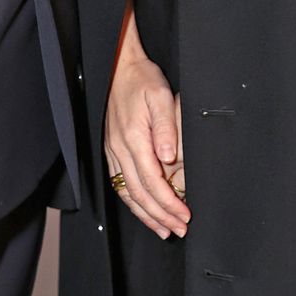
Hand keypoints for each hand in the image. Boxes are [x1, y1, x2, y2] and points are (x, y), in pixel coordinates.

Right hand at [105, 46, 190, 240]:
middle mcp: (119, 148)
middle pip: (139, 193)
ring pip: (126, 192)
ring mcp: (112, 150)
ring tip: (163, 229)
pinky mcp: (111, 148)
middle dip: (160, 215)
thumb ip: (166, 127)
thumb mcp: (160, 96)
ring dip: (145, 214)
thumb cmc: (142, 79)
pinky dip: (132, 201)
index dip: (169, 203)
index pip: (152, 181)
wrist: (120, 66)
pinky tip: (143, 208)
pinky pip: (119, 182)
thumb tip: (169, 158)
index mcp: (133, 138)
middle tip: (179, 229)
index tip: (185, 215)